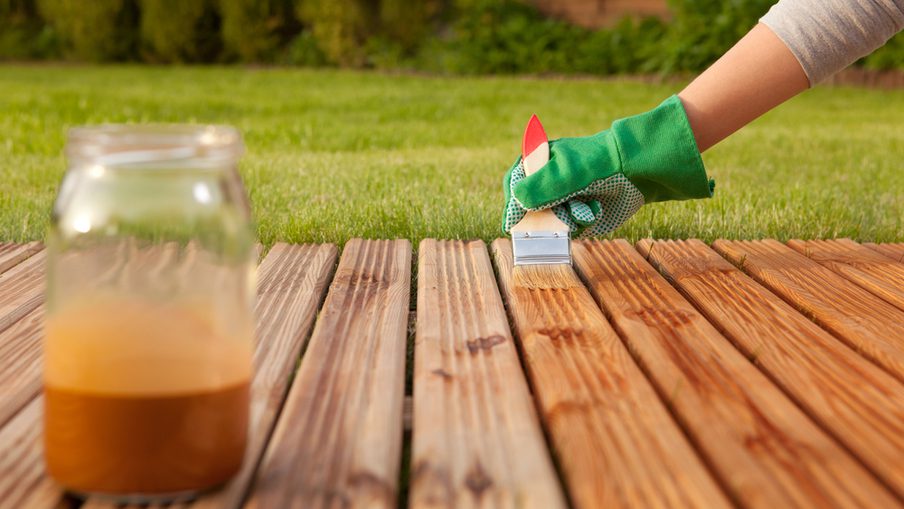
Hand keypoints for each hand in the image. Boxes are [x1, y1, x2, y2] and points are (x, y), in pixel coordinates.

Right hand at [502, 95, 714, 237]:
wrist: (637, 170)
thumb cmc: (598, 165)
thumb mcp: (565, 174)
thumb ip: (539, 187)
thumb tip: (516, 202)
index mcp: (539, 162)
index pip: (514, 184)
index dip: (513, 204)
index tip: (512, 224)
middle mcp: (549, 180)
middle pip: (531, 208)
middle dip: (546, 216)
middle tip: (560, 217)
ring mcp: (565, 196)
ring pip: (551, 220)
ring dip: (568, 219)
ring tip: (587, 209)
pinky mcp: (580, 211)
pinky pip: (570, 226)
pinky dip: (581, 221)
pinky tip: (594, 210)